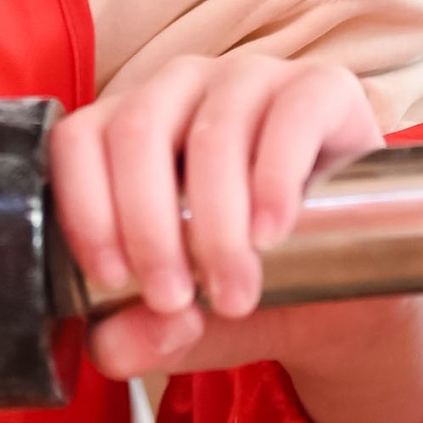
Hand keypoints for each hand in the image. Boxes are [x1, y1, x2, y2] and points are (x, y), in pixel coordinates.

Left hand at [50, 53, 422, 422]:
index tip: (114, 279)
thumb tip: (120, 342)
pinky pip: (289, 115)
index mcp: (128, 128)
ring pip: (212, 130)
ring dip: (216, 223)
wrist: (344, 304)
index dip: (85, 208)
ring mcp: (252, 79)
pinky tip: (271, 233)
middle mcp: (182, 88)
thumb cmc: (246, 289)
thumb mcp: (182, 328)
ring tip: (233, 292)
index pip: (78, 140)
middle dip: (149, 227)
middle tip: (175, 298)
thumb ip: (138, 337)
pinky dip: (275, 178)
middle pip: (137, 131)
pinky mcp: (321, 88)